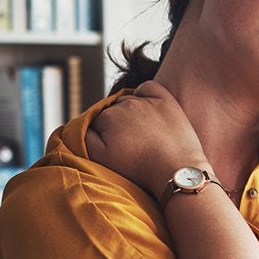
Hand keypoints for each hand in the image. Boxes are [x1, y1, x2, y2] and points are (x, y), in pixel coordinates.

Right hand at [85, 82, 207, 195]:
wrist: (176, 171)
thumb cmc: (138, 169)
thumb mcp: (101, 159)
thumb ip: (85, 139)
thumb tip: (82, 125)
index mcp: (108, 116)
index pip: (96, 121)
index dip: (102, 136)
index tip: (113, 149)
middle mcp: (126, 103)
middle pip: (113, 110)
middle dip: (116, 124)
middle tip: (127, 144)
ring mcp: (147, 101)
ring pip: (129, 100)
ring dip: (129, 112)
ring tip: (139, 133)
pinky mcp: (166, 101)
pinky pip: (148, 87)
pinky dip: (144, 93)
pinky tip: (146, 107)